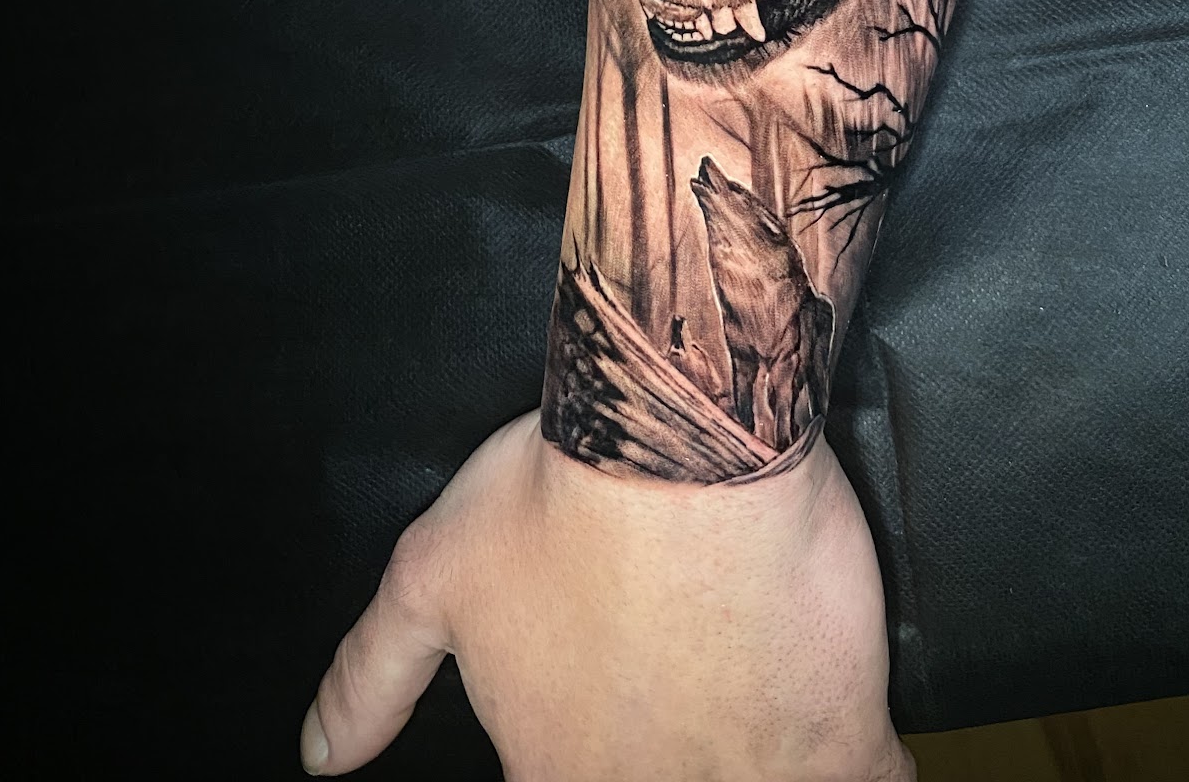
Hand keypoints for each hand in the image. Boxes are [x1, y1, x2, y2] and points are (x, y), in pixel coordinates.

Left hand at [302, 409, 915, 781]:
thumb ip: (370, 677)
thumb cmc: (557, 498)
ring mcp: (751, 780)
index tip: (619, 726)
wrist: (684, 441)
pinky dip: (869, 773)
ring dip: (762, 767)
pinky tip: (863, 754)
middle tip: (694, 714)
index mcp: (556, 774)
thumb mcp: (432, 577)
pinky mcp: (841, 738)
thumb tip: (320, 758)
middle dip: (682, 765)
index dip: (591, 759)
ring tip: (756, 732)